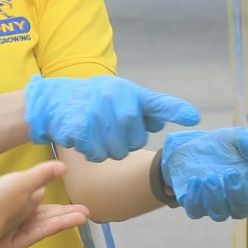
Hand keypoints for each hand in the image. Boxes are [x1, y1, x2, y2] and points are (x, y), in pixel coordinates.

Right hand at [0, 161, 88, 247]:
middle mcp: (8, 222)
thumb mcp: (22, 188)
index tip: (83, 215)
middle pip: (34, 216)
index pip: (50, 219)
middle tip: (70, 209)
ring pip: (7, 208)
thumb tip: (63, 169)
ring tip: (25, 193)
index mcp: (24, 222)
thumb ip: (41, 176)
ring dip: (16, 201)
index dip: (65, 216)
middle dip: (51, 212)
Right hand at [24, 74, 200, 160]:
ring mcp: (96, 115)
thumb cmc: (93, 99)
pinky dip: (90, 151)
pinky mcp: (79, 129)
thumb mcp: (119, 95)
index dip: (176, 111)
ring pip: (116, 153)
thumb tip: (161, 122)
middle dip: (125, 142)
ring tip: (96, 133)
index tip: (194, 118)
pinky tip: (83, 138)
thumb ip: (143, 108)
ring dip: (107, 150)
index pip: (157, 103)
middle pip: (136, 141)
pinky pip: (95, 154)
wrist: (54, 100)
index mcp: (129, 92)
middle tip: (110, 130)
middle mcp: (115, 100)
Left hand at [160, 128, 247, 221]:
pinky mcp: (195, 206)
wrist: (190, 149)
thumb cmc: (221, 146)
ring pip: (219, 213)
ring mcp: (216, 205)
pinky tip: (194, 180)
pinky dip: (195, 197)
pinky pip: (196, 211)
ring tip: (209, 176)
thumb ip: (247, 139)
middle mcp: (236, 197)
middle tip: (231, 172)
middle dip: (237, 192)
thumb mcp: (234, 136)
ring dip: (215, 196)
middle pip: (242, 207)